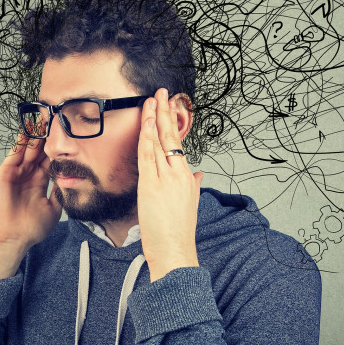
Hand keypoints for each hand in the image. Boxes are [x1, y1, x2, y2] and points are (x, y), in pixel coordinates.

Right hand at [0, 129, 61, 278]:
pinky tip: (28, 129)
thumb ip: (61, 193)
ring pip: (28, 150)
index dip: (59, 150)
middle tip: (57, 120)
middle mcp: (29, 176)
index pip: (51, 161)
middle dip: (48, 138)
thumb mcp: (54, 209)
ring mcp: (17, 173)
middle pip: (40, 152)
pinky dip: (21, 141)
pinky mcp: (6, 173)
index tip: (68, 136)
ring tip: (43, 119)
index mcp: (40, 183)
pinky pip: (14, 153)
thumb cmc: (31, 229)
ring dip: (35, 135)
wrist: (12, 239)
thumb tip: (74, 180)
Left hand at [137, 88, 202, 281]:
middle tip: (161, 93)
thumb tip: (198, 175)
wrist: (175, 251)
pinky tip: (145, 124)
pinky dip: (146, 138)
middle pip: (169, 137)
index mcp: (186, 177)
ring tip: (151, 101)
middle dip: (164, 112)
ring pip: (157, 143)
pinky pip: (147, 156)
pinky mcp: (150, 185)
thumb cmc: (179, 232)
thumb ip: (194, 185)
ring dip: (153, 119)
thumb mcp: (191, 204)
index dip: (172, 122)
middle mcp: (178, 174)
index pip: (177, 142)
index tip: (169, 105)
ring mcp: (164, 178)